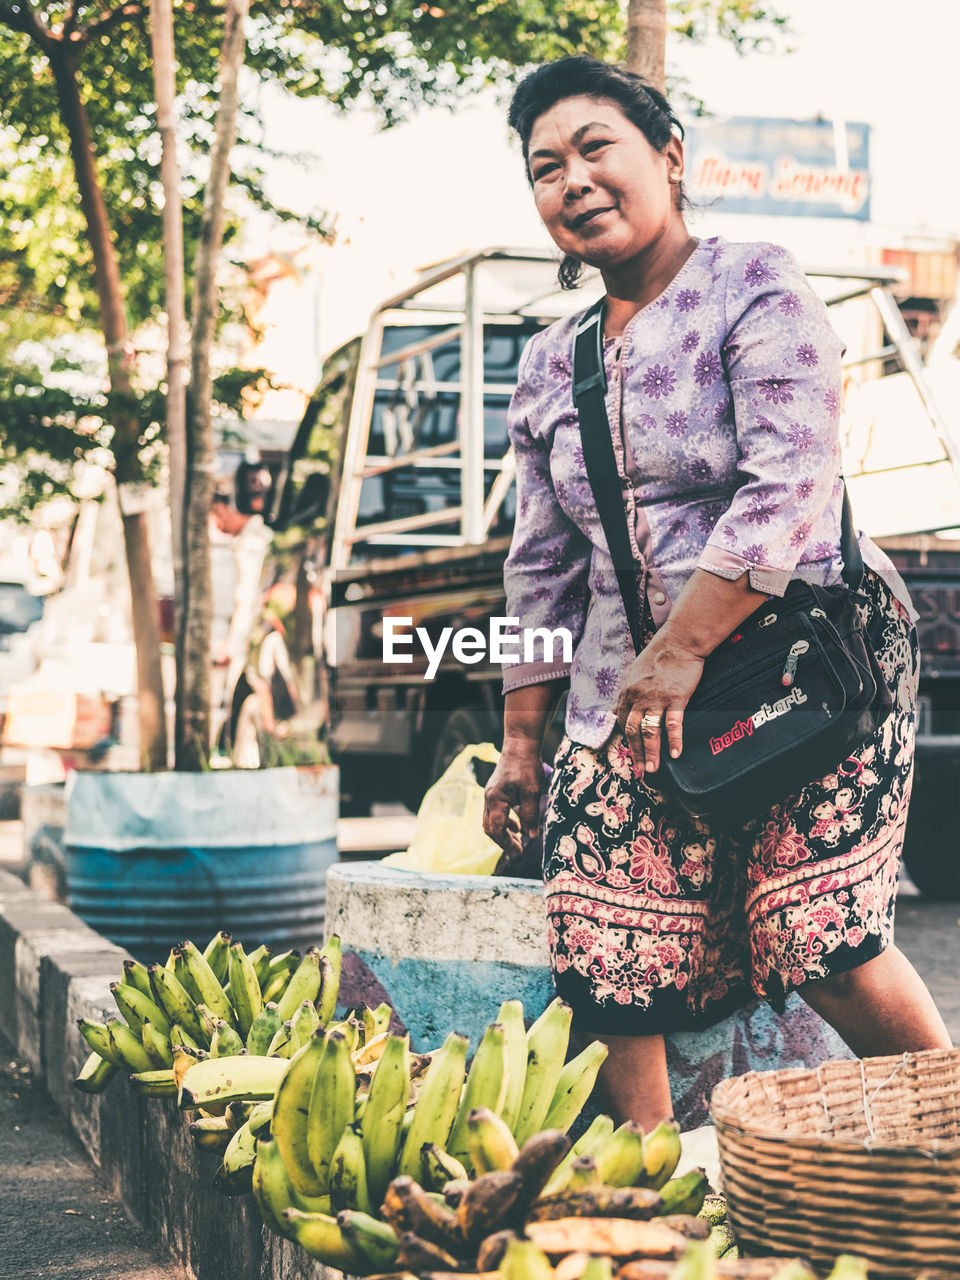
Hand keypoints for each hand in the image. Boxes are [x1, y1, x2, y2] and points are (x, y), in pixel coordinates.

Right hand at [482, 738, 543, 857]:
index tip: (519, 850)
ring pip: (491, 820)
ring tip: (518, 838)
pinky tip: (516, 824)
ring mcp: (491, 794)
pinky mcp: (496, 790)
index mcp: (495, 800)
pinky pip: (495, 811)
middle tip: (518, 849)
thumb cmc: (526, 766)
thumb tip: (531, 836)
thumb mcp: (533, 792)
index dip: (506, 842)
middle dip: (502, 840)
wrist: (520, 744)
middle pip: (489, 827)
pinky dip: (504, 821)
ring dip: (503, 831)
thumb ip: (531, 815)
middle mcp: (489, 798)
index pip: (495, 829)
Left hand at [614, 632, 704, 773]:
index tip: (632, 752)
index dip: (626, 739)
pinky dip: (674, 741)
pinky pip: (673, 724)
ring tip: (652, 769)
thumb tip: (617, 708)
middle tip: (640, 770)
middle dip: (635, 753)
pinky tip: (676, 754)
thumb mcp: (636, 673)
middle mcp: (639, 697)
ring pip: (649, 731)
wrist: (679, 641)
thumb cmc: (659, 655)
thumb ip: (628, 693)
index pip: (622, 721)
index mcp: (628, 692)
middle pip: (632, 731)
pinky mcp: (675, 698)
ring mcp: (657, 699)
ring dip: (650, 753)